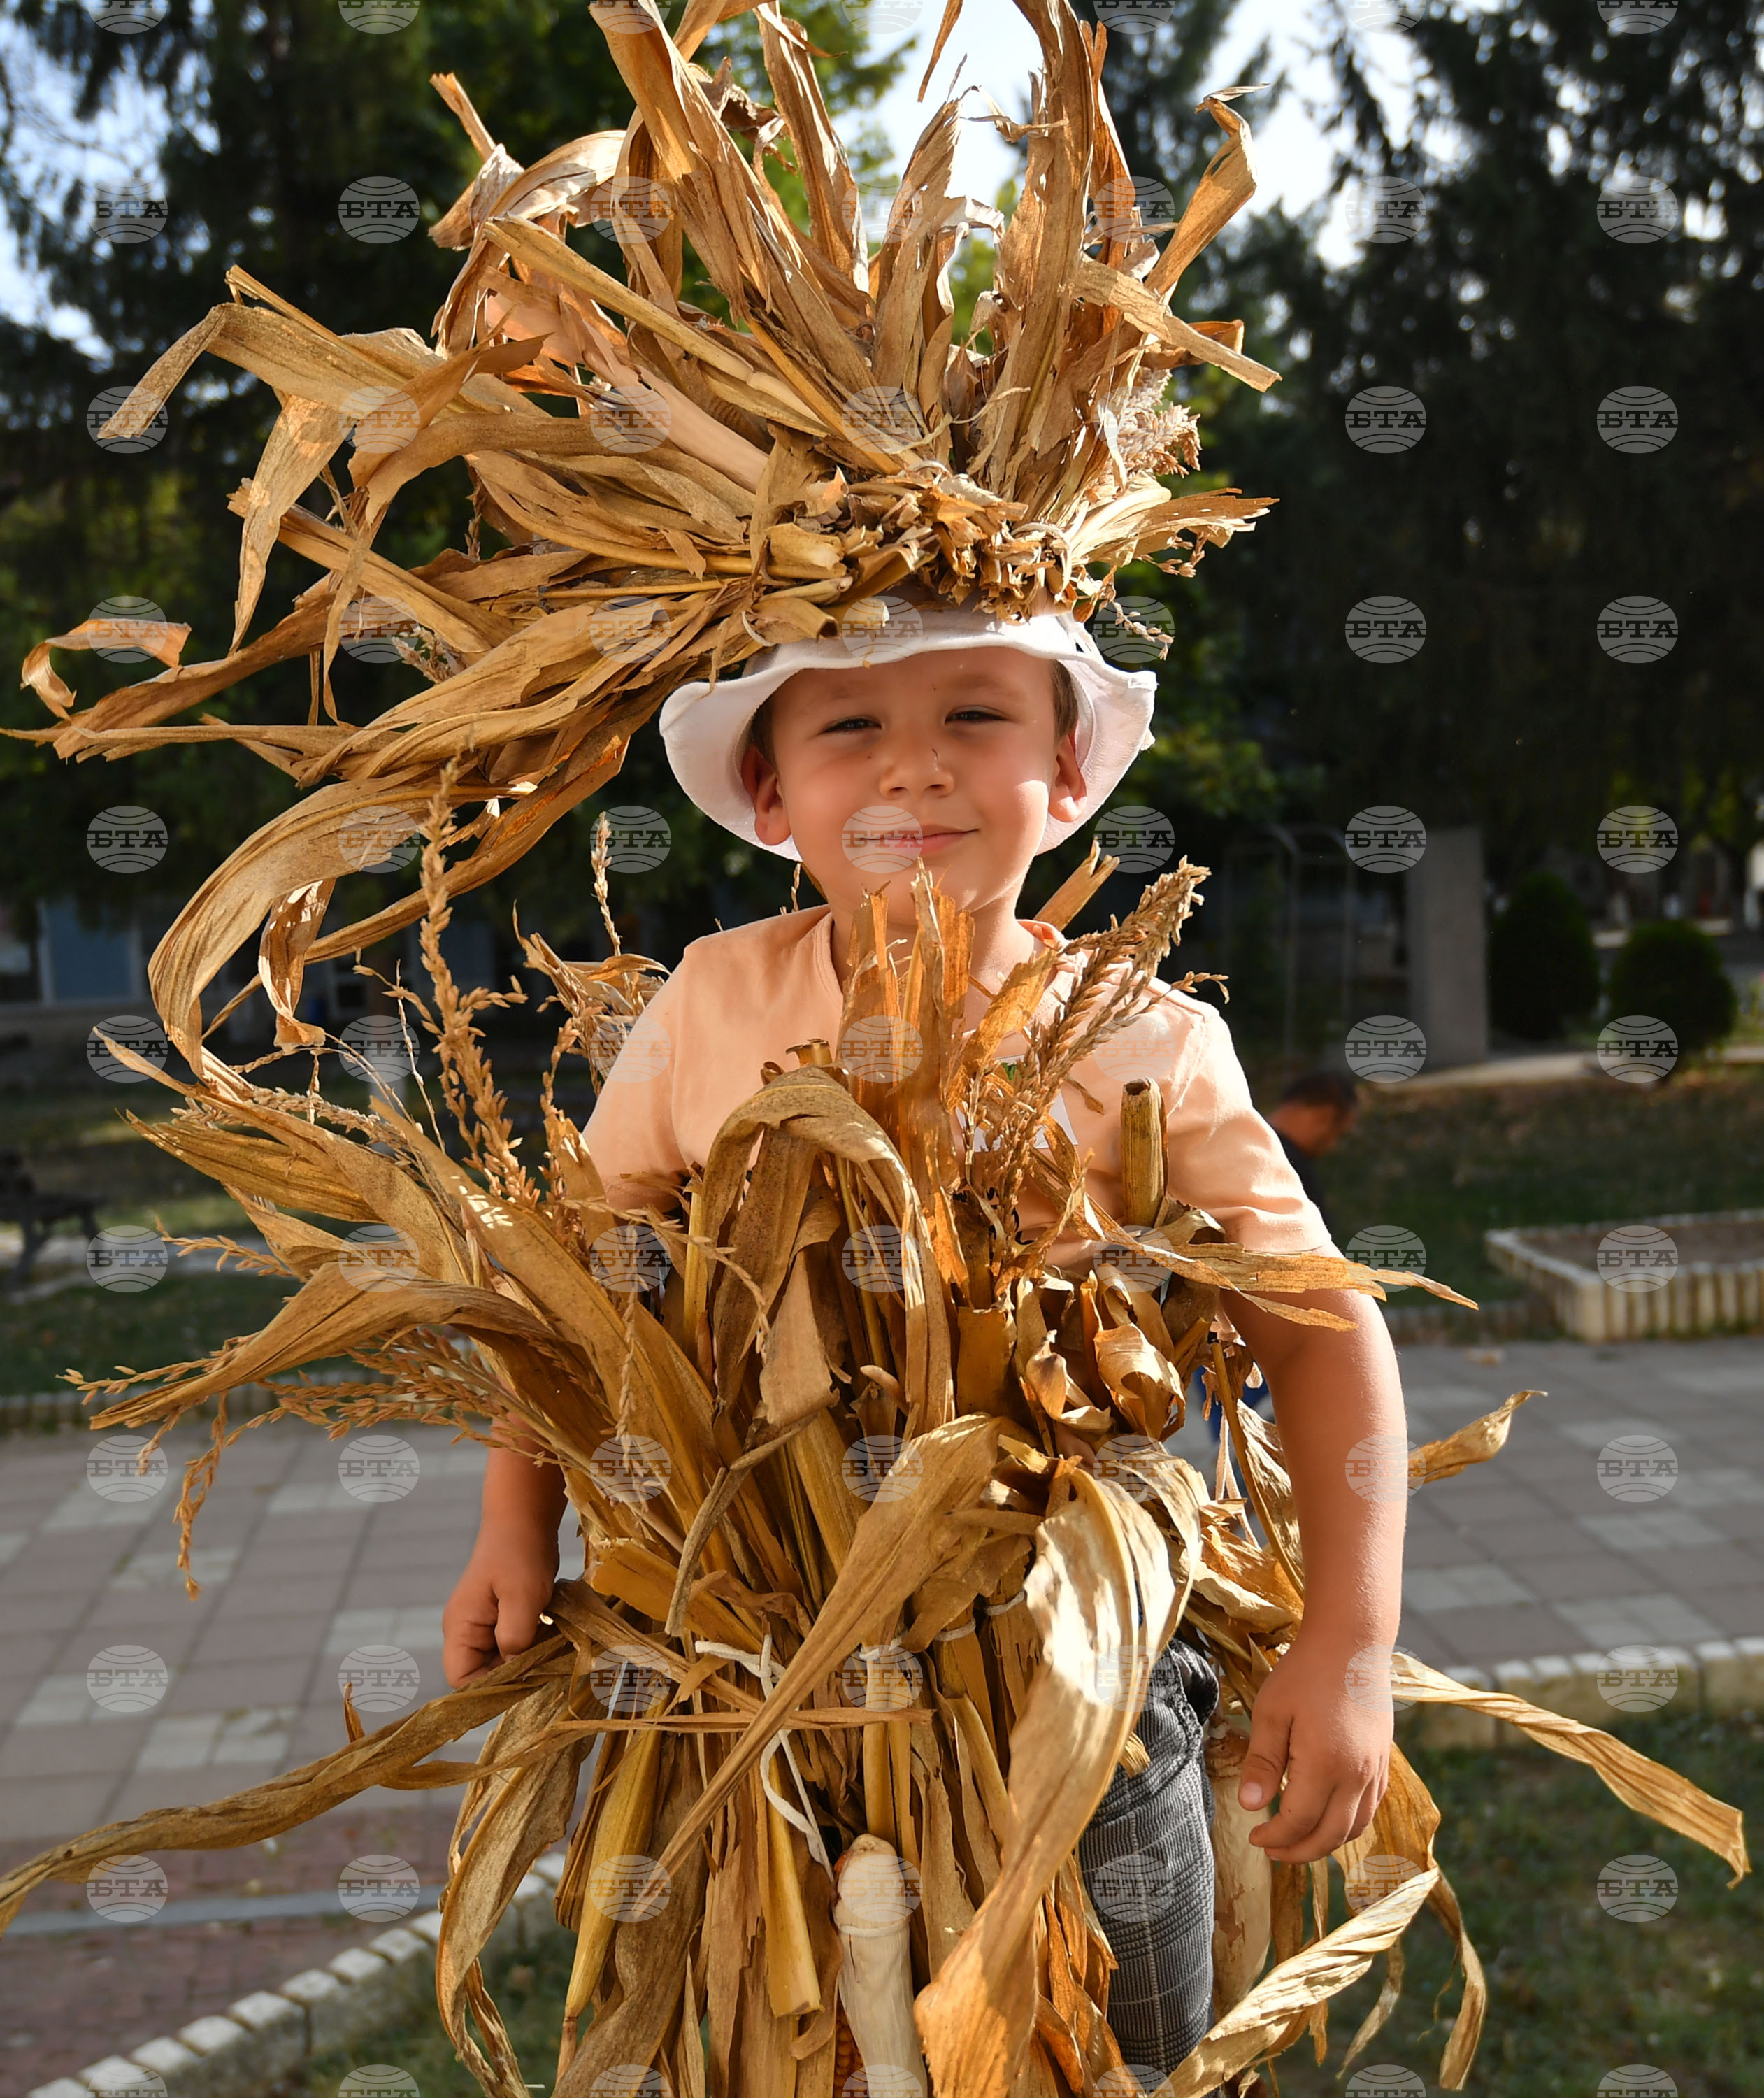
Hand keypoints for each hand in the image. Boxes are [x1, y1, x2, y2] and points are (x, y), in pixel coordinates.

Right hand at [442, 1521, 559, 1688]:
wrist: (526, 1519)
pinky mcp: (504, 1617)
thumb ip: (515, 1637)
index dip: (489, 1689)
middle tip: (546, 1669)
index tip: (523, 1683)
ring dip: (527, 1660)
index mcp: (460, 1628)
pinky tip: (553, 1639)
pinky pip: (515, 1645)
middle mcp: (467, 1630)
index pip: (461, 1680)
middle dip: (513, 1675)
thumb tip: (515, 1670)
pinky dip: (533, 1646)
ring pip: (503, 1661)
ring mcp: (485, 1624)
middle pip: (483, 1673)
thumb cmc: (519, 1553)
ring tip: (552, 1653)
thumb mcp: (521, 1597)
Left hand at [1238, 1635, 1391, 1862]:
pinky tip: (1329, 1817)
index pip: (1299, 1822)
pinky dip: (1349, 1825)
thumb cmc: (1305, 1672)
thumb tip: (1250, 1807)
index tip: (1253, 1836)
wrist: (1352, 1642)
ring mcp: (1374, 1770)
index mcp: (1325, 1765)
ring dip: (1326, 1843)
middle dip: (1299, 1851)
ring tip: (1297, 1840)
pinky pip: (1370, 1808)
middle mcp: (1356, 1776)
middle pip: (1330, 1836)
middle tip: (1271, 1849)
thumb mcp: (1272, 1712)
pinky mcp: (1383, 1760)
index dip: (1275, 1837)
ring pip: (1355, 1828)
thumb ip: (1262, 1763)